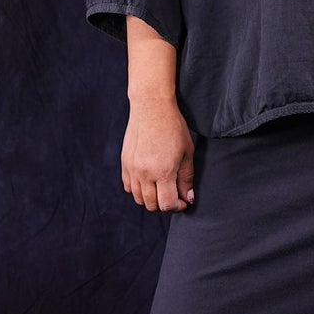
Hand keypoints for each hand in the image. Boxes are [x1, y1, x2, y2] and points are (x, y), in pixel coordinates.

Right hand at [121, 97, 195, 211]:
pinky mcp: (124, 163)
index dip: (178, 206)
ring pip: (138, 198)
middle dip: (165, 204)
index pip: (167, 204)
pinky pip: (128, 187)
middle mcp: (144, 173)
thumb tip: (188, 198)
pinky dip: (138, 189)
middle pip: (152, 205)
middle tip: (174, 194)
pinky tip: (148, 180)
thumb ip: (186, 179)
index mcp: (163, 172)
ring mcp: (132, 169)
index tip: (184, 201)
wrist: (151, 107)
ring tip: (161, 187)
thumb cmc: (173, 127)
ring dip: (151, 198)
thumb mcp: (187, 153)